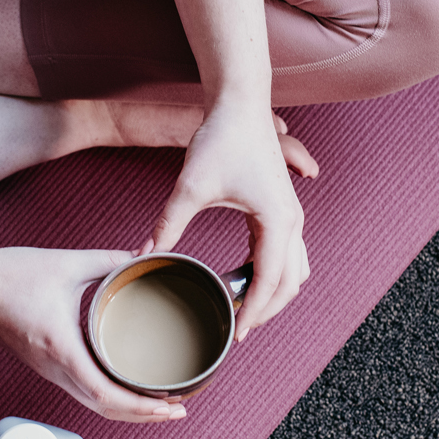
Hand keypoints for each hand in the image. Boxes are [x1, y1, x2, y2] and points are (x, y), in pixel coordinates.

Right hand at [0, 246, 185, 421]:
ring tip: (160, 404)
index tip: (172, 405)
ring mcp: (48, 371)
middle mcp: (55, 368)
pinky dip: (110, 398)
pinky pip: (82, 391)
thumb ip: (109, 260)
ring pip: (94, 404)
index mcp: (62, 348)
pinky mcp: (45, 366)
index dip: (143, 407)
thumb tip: (145, 255)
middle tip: (179, 409)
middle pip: (106, 409)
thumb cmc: (10, 274)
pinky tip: (127, 387)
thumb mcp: (67, 264)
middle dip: (145, 415)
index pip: (107, 394)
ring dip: (128, 409)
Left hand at [139, 104, 318, 340]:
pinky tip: (244, 280)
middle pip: (291, 283)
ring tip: (242, 309)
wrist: (239, 104)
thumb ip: (167, 224)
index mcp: (276, 221)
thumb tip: (143, 254)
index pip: (269, 282)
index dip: (253, 312)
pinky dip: (272, 273)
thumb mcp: (190, 187)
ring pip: (295, 270)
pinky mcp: (284, 208)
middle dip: (267, 310)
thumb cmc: (221, 139)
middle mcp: (293, 221)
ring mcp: (292, 215)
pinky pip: (287, 253)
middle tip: (237, 329)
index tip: (236, 334)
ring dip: (274, 293)